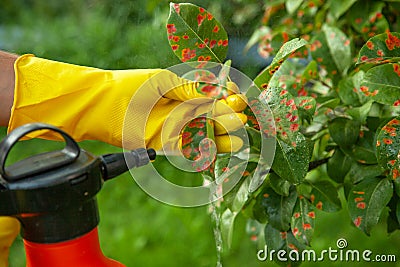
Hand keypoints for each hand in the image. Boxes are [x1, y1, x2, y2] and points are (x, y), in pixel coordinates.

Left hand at [9, 55, 247, 152]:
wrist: (104, 105)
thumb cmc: (132, 87)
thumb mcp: (164, 81)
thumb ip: (190, 89)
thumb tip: (216, 94)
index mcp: (186, 92)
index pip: (215, 96)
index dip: (228, 98)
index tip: (237, 99)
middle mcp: (185, 111)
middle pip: (215, 117)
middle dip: (230, 119)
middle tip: (242, 120)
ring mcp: (178, 129)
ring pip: (207, 135)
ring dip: (223, 138)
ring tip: (238, 138)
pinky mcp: (168, 145)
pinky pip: (191, 151)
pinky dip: (205, 153)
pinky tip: (216, 151)